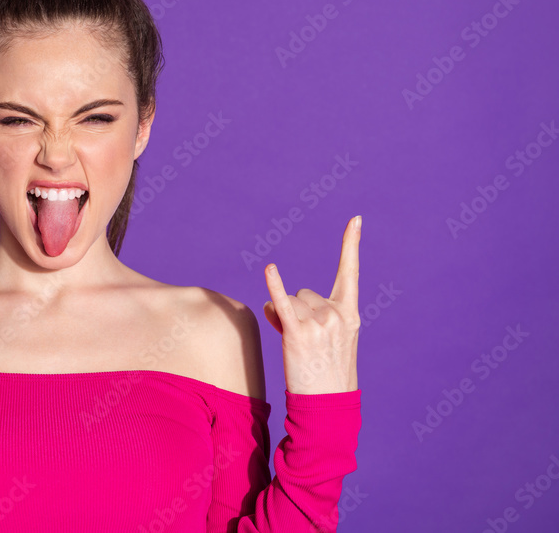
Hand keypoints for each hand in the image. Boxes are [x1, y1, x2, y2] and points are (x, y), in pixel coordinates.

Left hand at [262, 215, 360, 394]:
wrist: (328, 405)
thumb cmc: (326, 373)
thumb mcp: (326, 340)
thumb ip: (306, 315)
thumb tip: (273, 302)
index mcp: (350, 313)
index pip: (351, 272)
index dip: (351, 244)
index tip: (355, 219)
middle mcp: (337, 314)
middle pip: (304, 293)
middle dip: (297, 312)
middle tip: (305, 342)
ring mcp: (319, 323)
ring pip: (289, 302)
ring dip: (283, 318)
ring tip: (295, 348)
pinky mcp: (299, 334)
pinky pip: (283, 305)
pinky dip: (274, 287)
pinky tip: (270, 269)